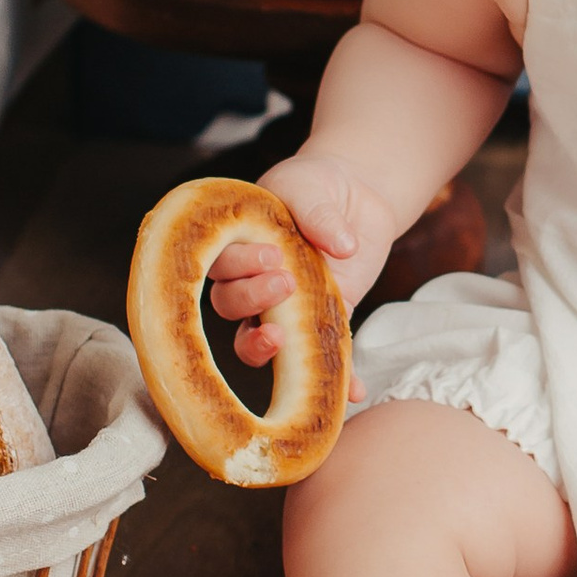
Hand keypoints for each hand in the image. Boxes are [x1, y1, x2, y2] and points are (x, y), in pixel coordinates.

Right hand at [207, 150, 396, 368]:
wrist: (356, 193)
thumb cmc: (317, 184)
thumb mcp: (311, 186)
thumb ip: (318, 214)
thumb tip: (342, 248)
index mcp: (237, 245)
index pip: (221, 267)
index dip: (241, 268)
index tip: (273, 255)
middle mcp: (252, 281)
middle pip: (230, 307)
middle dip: (252, 300)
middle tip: (286, 282)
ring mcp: (285, 306)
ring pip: (256, 340)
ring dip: (263, 348)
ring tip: (282, 340)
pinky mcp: (322, 320)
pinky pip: (321, 356)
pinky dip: (337, 378)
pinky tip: (352, 392)